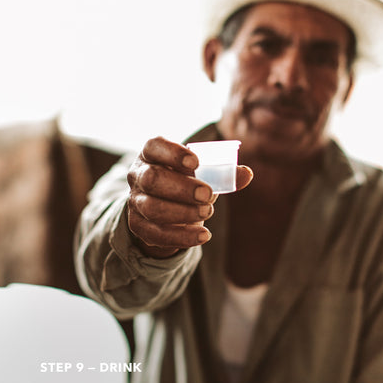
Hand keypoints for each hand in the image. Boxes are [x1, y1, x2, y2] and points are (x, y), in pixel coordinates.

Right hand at [127, 136, 252, 257]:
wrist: (165, 208)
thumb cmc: (185, 181)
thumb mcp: (201, 173)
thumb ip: (223, 172)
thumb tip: (246, 174)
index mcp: (152, 154)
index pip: (154, 146)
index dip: (173, 153)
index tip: (196, 163)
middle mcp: (138, 175)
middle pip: (152, 179)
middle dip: (182, 188)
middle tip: (208, 195)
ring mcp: (135, 201)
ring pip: (152, 208)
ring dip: (182, 212)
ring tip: (208, 212)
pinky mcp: (138, 226)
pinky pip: (156, 234)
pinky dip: (182, 237)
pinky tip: (203, 235)